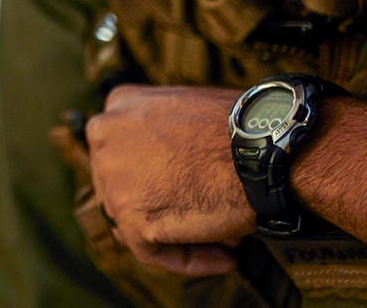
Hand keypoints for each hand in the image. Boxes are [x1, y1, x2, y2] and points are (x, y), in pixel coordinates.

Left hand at [85, 84, 252, 274]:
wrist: (262, 150)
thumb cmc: (241, 129)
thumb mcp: (186, 108)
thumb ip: (163, 132)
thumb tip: (169, 165)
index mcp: (118, 107)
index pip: (126, 152)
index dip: (161, 177)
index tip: (193, 188)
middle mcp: (104, 138)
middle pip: (126, 187)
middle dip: (170, 206)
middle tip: (213, 215)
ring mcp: (111, 178)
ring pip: (138, 220)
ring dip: (182, 234)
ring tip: (228, 239)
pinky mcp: (129, 217)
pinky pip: (153, 252)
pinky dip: (191, 259)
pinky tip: (226, 256)